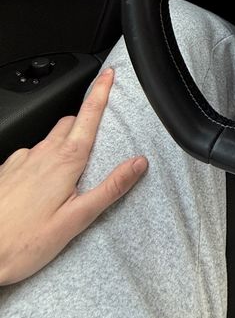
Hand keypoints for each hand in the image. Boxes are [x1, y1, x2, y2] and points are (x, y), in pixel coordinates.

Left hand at [0, 68, 147, 285]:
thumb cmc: (23, 243)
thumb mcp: (76, 220)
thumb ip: (110, 188)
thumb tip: (138, 164)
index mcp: (65, 161)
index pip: (88, 116)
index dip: (100, 92)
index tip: (108, 75)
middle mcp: (41, 154)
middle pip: (69, 123)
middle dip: (84, 122)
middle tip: (98, 135)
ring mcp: (21, 160)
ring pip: (49, 140)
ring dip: (63, 144)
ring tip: (70, 171)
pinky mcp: (6, 171)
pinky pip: (30, 155)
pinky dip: (42, 160)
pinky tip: (41, 185)